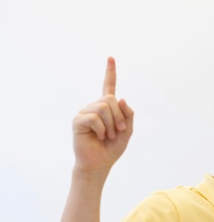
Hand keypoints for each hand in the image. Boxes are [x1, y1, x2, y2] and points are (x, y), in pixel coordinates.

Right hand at [72, 57, 133, 173]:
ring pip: (103, 107)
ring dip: (111, 125)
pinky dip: (102, 129)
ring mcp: (85, 113)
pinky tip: (99, 137)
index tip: (111, 58)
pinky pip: (94, 118)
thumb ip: (127, 114)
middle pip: (110, 99)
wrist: (99, 164)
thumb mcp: (127, 131)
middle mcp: (94, 107)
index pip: (108, 86)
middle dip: (119, 117)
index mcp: (106, 108)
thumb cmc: (112, 148)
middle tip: (119, 132)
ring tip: (108, 136)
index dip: (110, 72)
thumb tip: (120, 98)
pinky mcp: (78, 121)